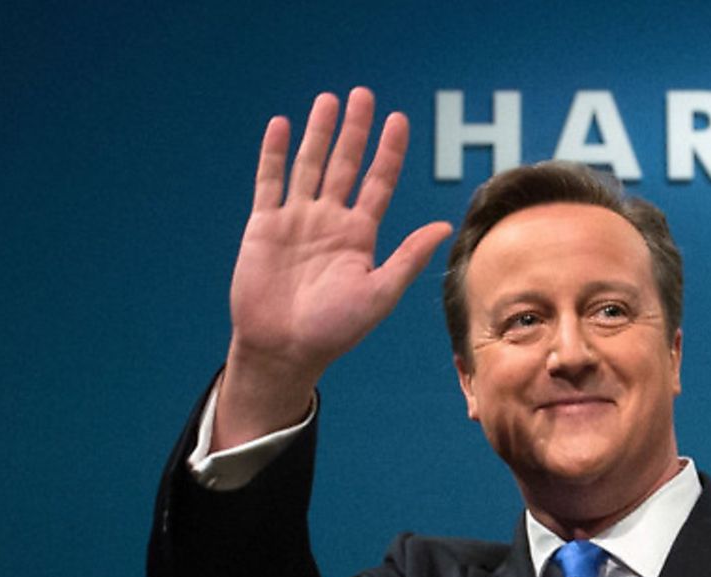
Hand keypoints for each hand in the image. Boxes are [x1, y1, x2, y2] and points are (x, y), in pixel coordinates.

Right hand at [215, 86, 452, 446]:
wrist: (285, 348)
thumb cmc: (335, 329)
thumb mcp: (380, 293)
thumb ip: (409, 257)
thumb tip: (445, 226)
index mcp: (360, 236)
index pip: (378, 182)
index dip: (389, 151)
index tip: (399, 120)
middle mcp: (330, 222)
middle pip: (345, 164)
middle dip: (355, 130)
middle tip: (363, 94)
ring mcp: (297, 220)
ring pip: (310, 165)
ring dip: (319, 133)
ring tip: (329, 100)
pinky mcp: (264, 225)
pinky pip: (270, 182)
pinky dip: (274, 154)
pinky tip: (282, 126)